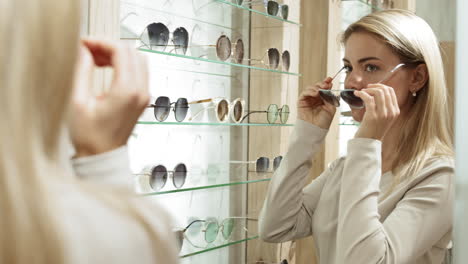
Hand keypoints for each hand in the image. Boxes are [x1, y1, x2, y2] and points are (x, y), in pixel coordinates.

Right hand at [70, 39, 149, 157]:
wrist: (102, 156)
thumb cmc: (90, 136)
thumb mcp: (78, 102)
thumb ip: (81, 71)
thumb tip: (83, 50)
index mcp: (127, 91)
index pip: (121, 51)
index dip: (101, 42)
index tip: (84, 44)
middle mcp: (141, 92)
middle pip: (132, 51)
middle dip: (109, 45)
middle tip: (88, 50)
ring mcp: (144, 95)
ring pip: (138, 59)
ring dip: (117, 53)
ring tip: (95, 58)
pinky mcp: (142, 98)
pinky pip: (138, 71)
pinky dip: (123, 63)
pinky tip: (105, 67)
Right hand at [297, 77, 336, 128]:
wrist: (315, 129)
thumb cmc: (323, 121)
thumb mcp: (331, 108)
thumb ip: (330, 97)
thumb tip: (328, 88)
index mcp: (323, 99)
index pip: (324, 89)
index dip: (326, 83)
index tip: (330, 79)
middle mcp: (315, 98)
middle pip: (317, 86)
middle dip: (321, 83)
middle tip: (326, 84)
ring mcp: (308, 100)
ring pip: (310, 88)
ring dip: (316, 87)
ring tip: (320, 90)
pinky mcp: (301, 102)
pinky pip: (304, 93)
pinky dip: (310, 91)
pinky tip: (315, 93)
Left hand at [353, 84, 399, 139]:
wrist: (368, 143)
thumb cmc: (373, 129)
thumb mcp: (383, 118)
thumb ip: (384, 106)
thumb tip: (377, 91)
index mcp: (395, 111)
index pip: (391, 91)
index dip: (381, 86)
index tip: (372, 87)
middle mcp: (391, 112)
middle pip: (385, 90)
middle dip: (374, 86)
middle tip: (365, 88)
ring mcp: (383, 114)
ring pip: (378, 93)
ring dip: (367, 90)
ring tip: (361, 92)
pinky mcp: (373, 116)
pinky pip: (368, 99)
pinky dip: (361, 94)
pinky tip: (357, 94)